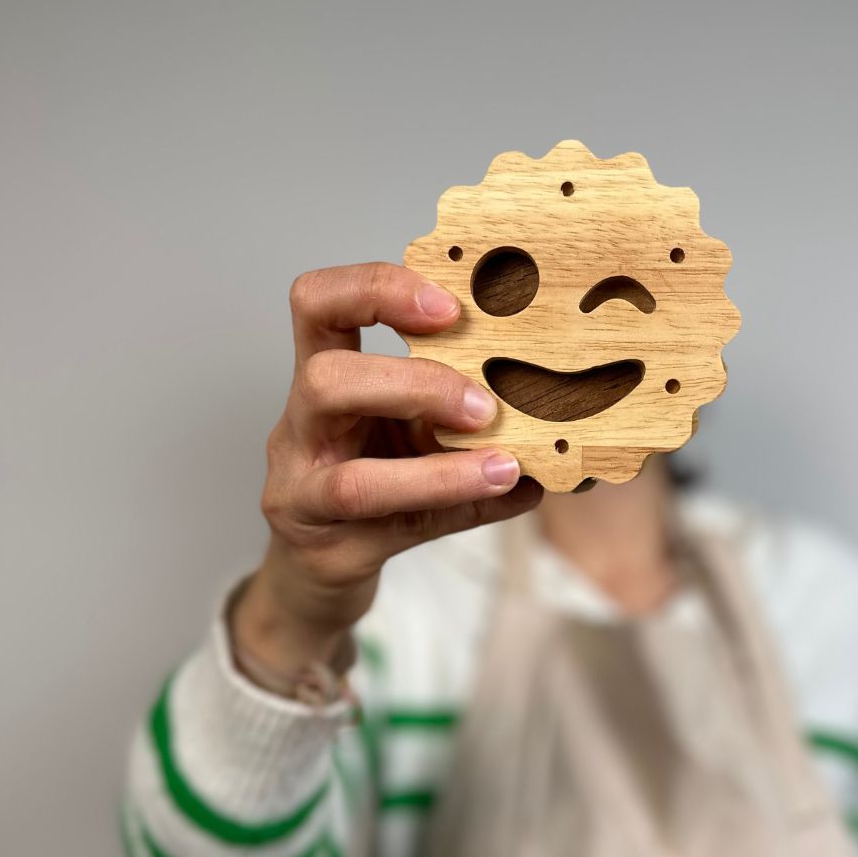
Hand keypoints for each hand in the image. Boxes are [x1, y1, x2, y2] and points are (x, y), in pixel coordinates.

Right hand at [233, 262, 541, 672]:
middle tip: (483, 403)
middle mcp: (299, 431)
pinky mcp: (327, 551)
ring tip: (502, 463)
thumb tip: (558, 410)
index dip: (376, 289)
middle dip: (416, 384)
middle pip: (326, 382)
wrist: (316, 567)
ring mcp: (303, 498)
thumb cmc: (368, 489)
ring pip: (351, 482)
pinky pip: (391, 532)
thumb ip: (471, 425)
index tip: (448, 306)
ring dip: (439, 472)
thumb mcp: (414, 440)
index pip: (319, 305)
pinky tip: (503, 492)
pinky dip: (451, 505)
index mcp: (322, 382)